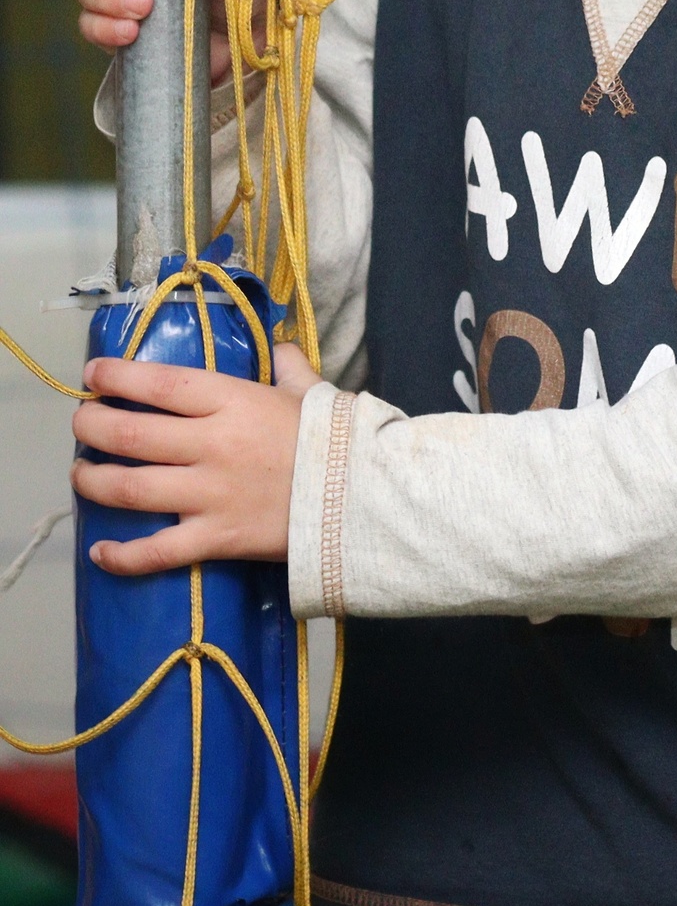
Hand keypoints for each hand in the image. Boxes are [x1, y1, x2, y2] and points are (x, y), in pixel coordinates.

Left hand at [70, 342, 320, 574]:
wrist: (366, 501)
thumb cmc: (338, 442)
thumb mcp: (313, 392)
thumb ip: (289, 367)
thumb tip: (279, 349)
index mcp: (232, 402)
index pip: (159, 384)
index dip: (117, 378)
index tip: (93, 374)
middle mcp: (210, 445)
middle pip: (130, 434)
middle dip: (92, 426)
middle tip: (81, 423)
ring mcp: (209, 495)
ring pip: (130, 489)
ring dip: (93, 481)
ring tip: (80, 473)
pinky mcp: (216, 539)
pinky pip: (157, 552)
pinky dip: (122, 556)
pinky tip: (100, 553)